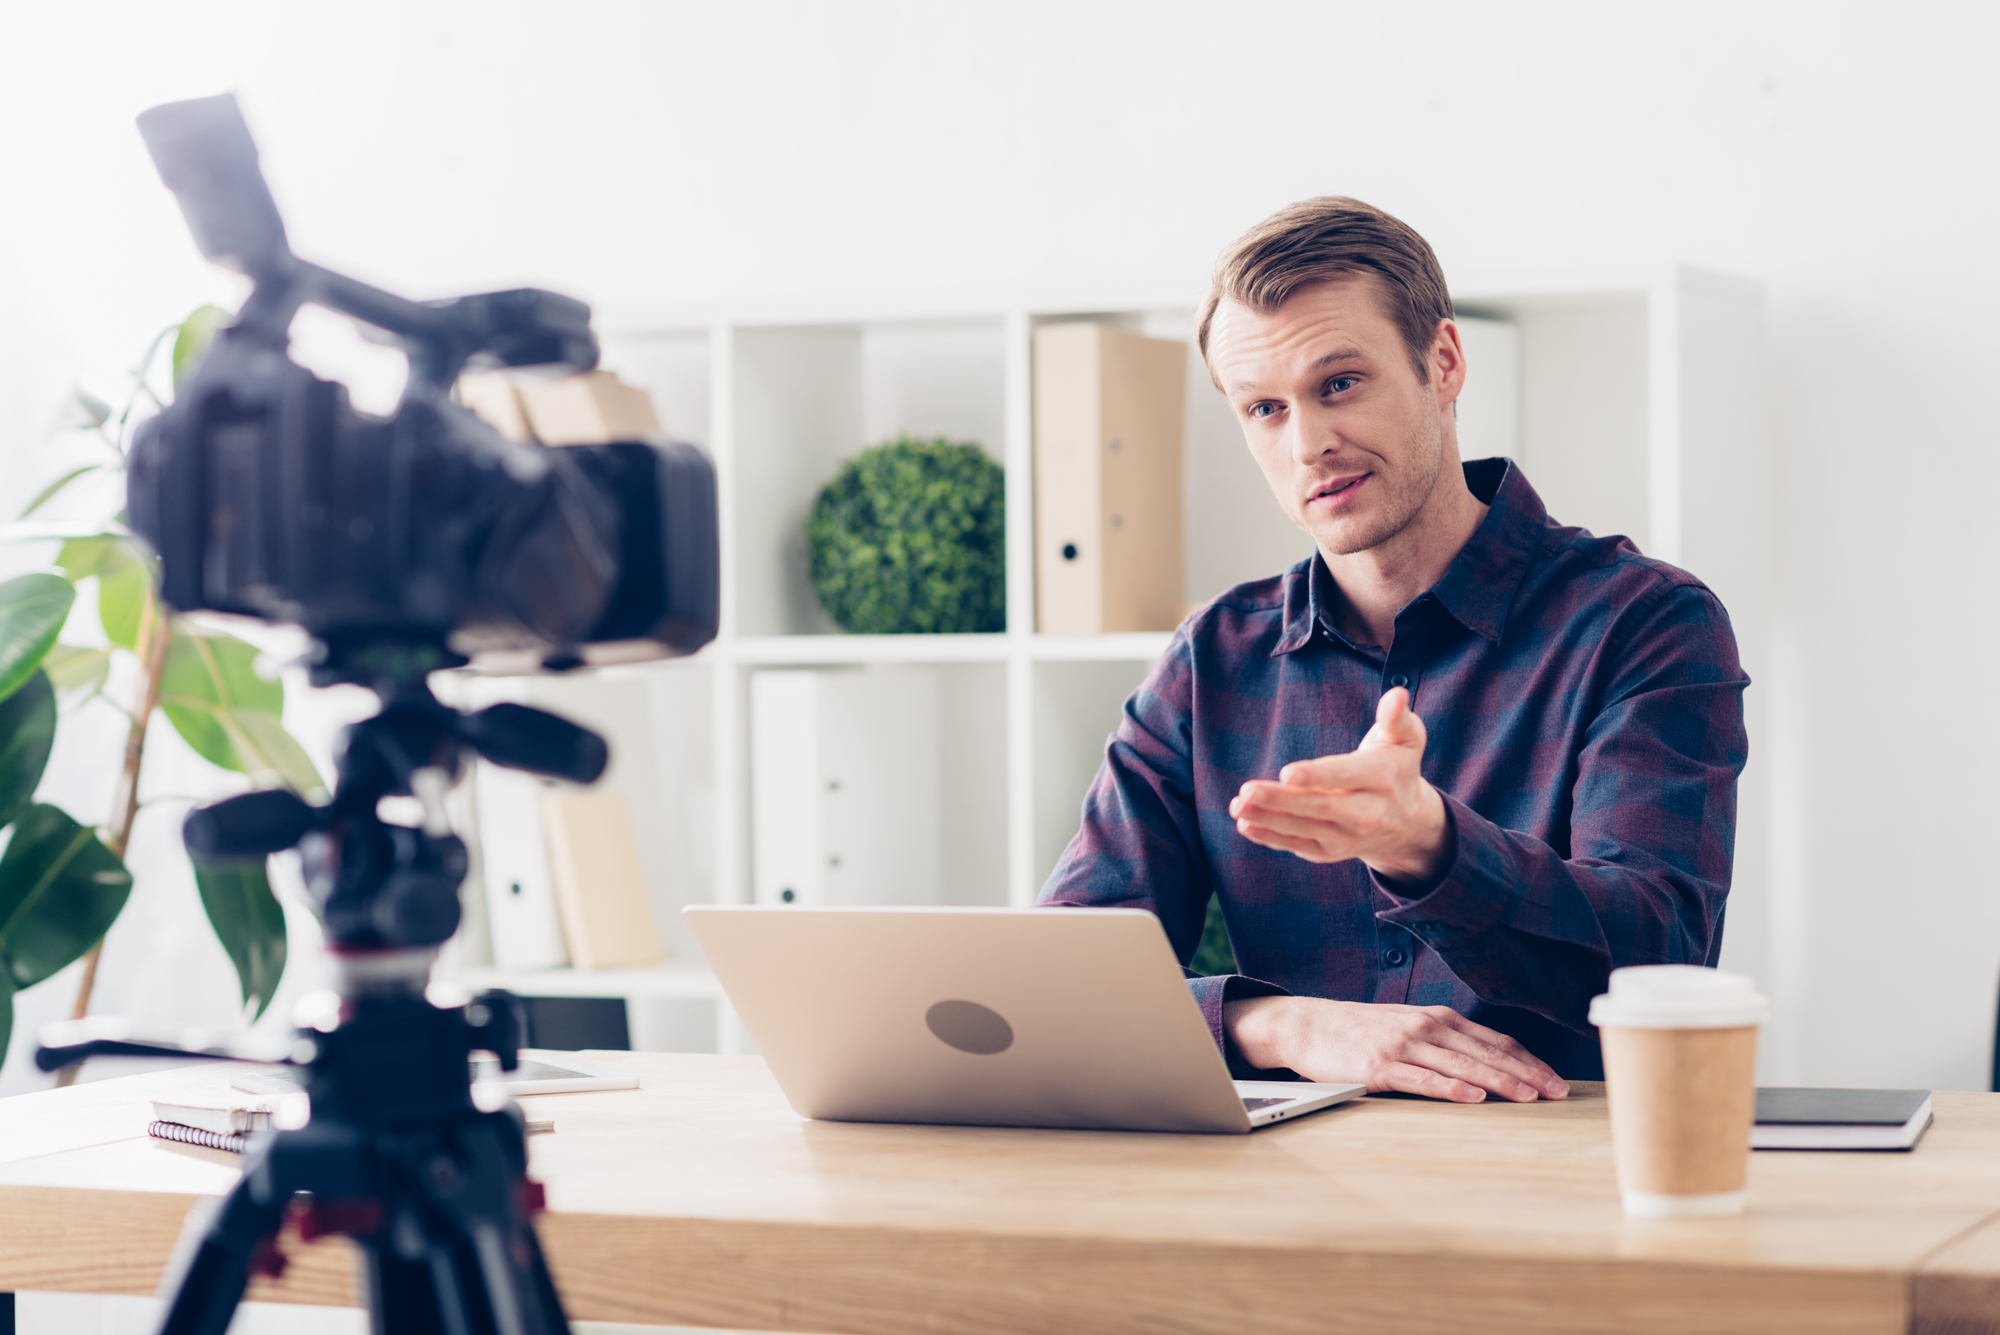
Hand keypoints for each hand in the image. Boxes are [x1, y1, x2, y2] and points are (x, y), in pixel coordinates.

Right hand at [1224, 995, 1568, 1102]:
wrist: (1306, 1024)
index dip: (1529, 1060)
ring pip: (1461, 1065)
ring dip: (1498, 1081)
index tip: (1555, 1080)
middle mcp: (1426, 1026)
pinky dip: (1450, 1088)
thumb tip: (1487, 1067)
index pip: (1495, 1040)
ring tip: (1528, 1097)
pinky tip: (1472, 1098)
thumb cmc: (1359, 1030)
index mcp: (1438, 1018)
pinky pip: (1422, 1079)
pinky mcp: (1379, 1066)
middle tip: (1558, 1093)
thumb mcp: (1407, 1026)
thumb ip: (1444, 1042)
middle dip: (1527, 1073)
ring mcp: (1403, 1045)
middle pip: (1486, 1052)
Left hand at [1227, 687, 1449, 883]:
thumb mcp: (1406, 740)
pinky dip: (1270, 837)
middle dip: (1282, 800)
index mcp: (1382, 779)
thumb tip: (1397, 695)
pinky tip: (1246, 824)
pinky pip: (1297, 844)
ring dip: (1268, 819)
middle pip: (1320, 807)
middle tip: (1247, 790)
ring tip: (1238, 806)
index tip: (1287, 774)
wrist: (1406, 824)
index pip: (1346, 776)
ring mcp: (1347, 836)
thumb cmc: (1396, 768)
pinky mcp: (1329, 850)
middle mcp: (1367, 813)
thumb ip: (1397, 718)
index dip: (1317, 776)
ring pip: (1303, 828)